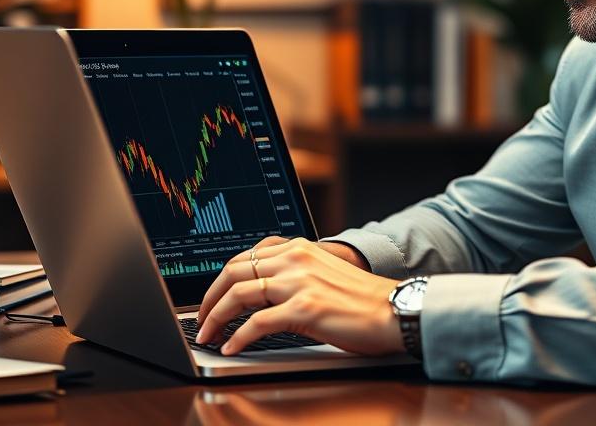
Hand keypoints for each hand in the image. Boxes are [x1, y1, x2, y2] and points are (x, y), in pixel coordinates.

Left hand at [194, 236, 402, 355]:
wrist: (394, 309)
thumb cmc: (363, 299)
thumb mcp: (322, 274)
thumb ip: (293, 274)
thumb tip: (259, 293)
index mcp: (298, 247)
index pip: (245, 256)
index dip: (220, 279)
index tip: (211, 298)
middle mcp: (295, 258)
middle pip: (234, 271)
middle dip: (209, 298)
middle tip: (202, 320)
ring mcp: (299, 282)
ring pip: (238, 294)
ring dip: (215, 318)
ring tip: (209, 336)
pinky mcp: (304, 308)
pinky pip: (256, 323)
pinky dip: (238, 338)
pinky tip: (232, 348)